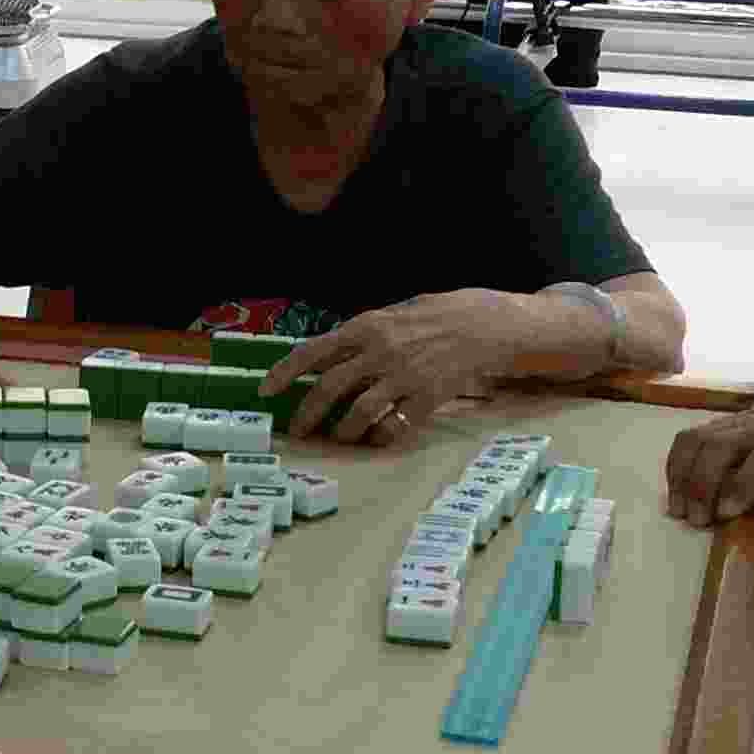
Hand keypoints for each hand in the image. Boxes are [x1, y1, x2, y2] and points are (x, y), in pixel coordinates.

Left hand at [267, 290, 528, 445]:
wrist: (487, 324)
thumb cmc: (438, 315)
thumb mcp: (395, 313)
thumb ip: (362, 335)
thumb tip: (328, 356)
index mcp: (367, 326)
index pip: (313, 351)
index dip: (285, 373)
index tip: (266, 391)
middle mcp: (380, 350)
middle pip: (329, 387)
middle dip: (307, 413)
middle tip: (298, 430)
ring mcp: (405, 374)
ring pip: (359, 411)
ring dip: (343, 430)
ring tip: (338, 438)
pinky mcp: (429, 395)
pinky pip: (398, 423)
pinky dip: (383, 435)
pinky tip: (377, 439)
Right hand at [666, 407, 753, 546]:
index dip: (742, 485)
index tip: (725, 515)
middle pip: (721, 445)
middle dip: (703, 484)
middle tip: (697, 520)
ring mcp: (738, 423)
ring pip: (699, 438)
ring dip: (683, 475)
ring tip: (680, 509)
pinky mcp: (720, 425)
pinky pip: (689, 438)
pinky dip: (677, 464)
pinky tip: (677, 490)